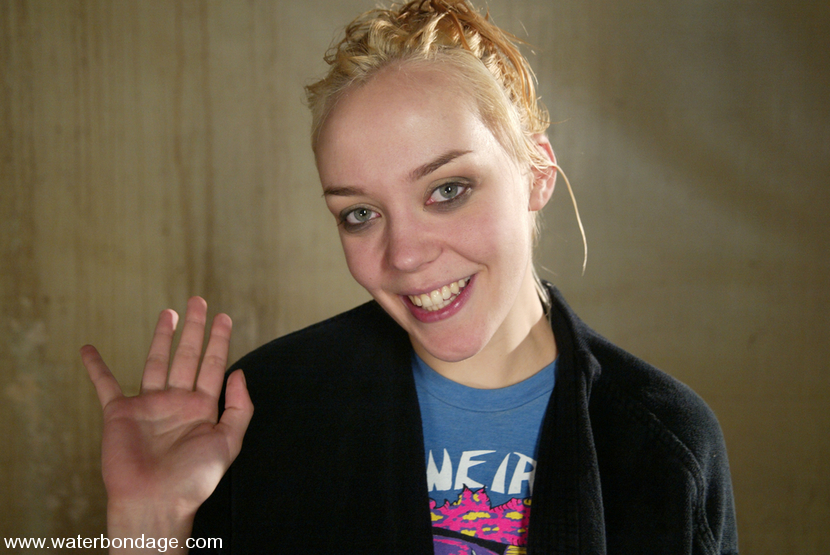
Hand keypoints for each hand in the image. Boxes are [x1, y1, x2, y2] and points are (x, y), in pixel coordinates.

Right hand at [82, 297, 253, 538]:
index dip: (219, 340)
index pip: (213, 364)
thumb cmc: (193, 479)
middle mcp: (177, 402)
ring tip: (168, 313)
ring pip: (156, 362)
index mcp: (202, 407)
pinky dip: (96, 367)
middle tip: (198, 300)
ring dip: (161, 337)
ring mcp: (149, 405)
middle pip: (187, 356)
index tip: (224, 317)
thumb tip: (240, 371)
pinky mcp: (120, 413)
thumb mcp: (228, 442)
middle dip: (193, 329)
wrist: (154, 502)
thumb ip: (239, 407)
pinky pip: (105, 385)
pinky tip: (89, 350)